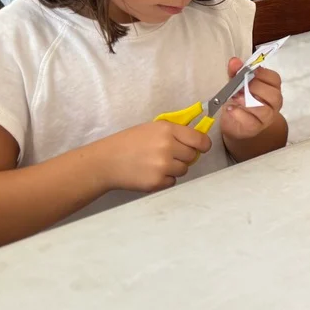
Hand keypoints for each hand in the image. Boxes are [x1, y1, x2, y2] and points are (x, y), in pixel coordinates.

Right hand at [93, 121, 211, 192]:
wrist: (106, 161)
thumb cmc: (129, 142)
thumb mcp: (152, 128)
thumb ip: (175, 132)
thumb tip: (198, 140)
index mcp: (167, 130)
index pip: (199, 139)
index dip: (203, 144)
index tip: (202, 147)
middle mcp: (167, 146)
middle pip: (192, 156)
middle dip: (184, 156)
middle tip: (168, 155)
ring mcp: (163, 165)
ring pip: (184, 170)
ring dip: (174, 168)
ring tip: (156, 164)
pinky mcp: (157, 181)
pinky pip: (172, 181)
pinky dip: (164, 179)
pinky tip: (150, 172)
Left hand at [220, 58, 283, 142]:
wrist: (236, 124)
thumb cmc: (240, 100)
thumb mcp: (236, 84)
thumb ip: (236, 72)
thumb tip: (234, 61)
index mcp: (272, 88)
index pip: (274, 79)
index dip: (262, 74)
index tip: (248, 71)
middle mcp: (273, 103)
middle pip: (273, 95)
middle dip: (255, 88)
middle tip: (239, 86)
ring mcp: (266, 117)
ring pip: (264, 110)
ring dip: (248, 102)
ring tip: (234, 97)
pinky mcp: (255, 128)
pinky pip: (251, 122)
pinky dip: (239, 114)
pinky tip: (230, 109)